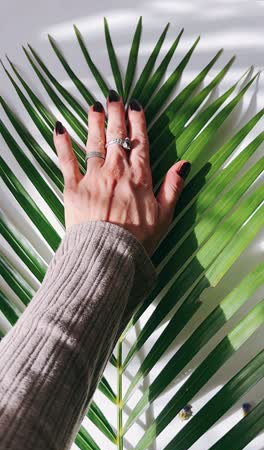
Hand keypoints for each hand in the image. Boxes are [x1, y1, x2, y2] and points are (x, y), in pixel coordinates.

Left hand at [53, 91, 190, 256]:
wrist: (107, 255)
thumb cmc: (137, 240)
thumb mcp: (164, 216)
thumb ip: (173, 188)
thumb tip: (184, 164)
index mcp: (139, 177)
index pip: (139, 142)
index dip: (137, 121)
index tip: (135, 105)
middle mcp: (116, 171)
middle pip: (116, 135)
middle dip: (115, 112)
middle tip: (113, 96)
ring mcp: (93, 177)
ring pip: (94, 142)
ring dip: (94, 121)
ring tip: (94, 105)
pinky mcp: (73, 187)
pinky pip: (67, 160)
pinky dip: (62, 143)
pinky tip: (59, 127)